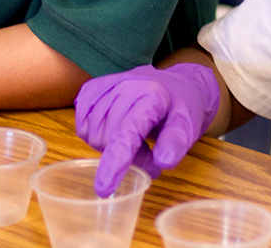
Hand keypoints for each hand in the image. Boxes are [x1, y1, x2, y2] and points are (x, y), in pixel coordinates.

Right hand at [75, 63, 219, 196]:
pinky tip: (114, 130)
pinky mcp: (91, 89)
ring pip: (93, 135)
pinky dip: (97, 136)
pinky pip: (82, 126)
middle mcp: (123, 86)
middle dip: (126, 156)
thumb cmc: (180, 107)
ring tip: (133, 137)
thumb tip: (163, 162)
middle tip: (147, 151)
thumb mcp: (188, 125)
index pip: (127, 132)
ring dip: (110, 147)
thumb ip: (176, 142)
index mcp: (151, 95)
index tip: (104, 188)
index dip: (115, 161)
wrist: (173, 83)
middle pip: (108, 139)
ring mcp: (104, 86)